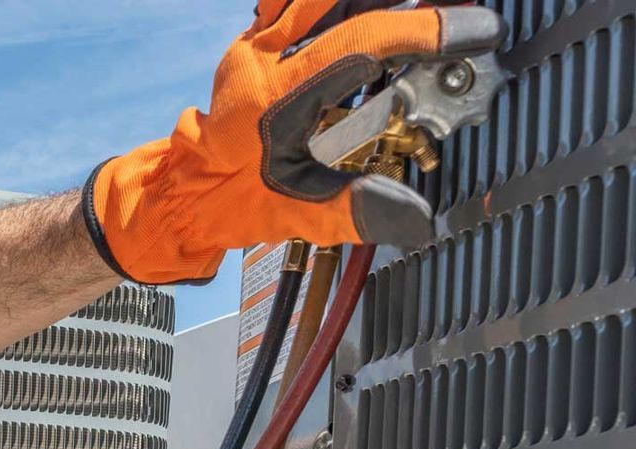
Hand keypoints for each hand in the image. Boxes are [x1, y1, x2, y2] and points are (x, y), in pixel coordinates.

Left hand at [84, 0, 504, 283]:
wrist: (183, 193)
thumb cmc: (232, 203)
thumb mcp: (295, 215)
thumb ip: (355, 209)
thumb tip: (418, 217)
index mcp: (273, 99)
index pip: (362, 41)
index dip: (425, 29)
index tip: (475, 30)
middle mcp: (260, 59)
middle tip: (455, 8)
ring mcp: (254, 42)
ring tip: (419, 9)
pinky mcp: (256, 38)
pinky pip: (298, 0)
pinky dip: (340, 2)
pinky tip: (376, 9)